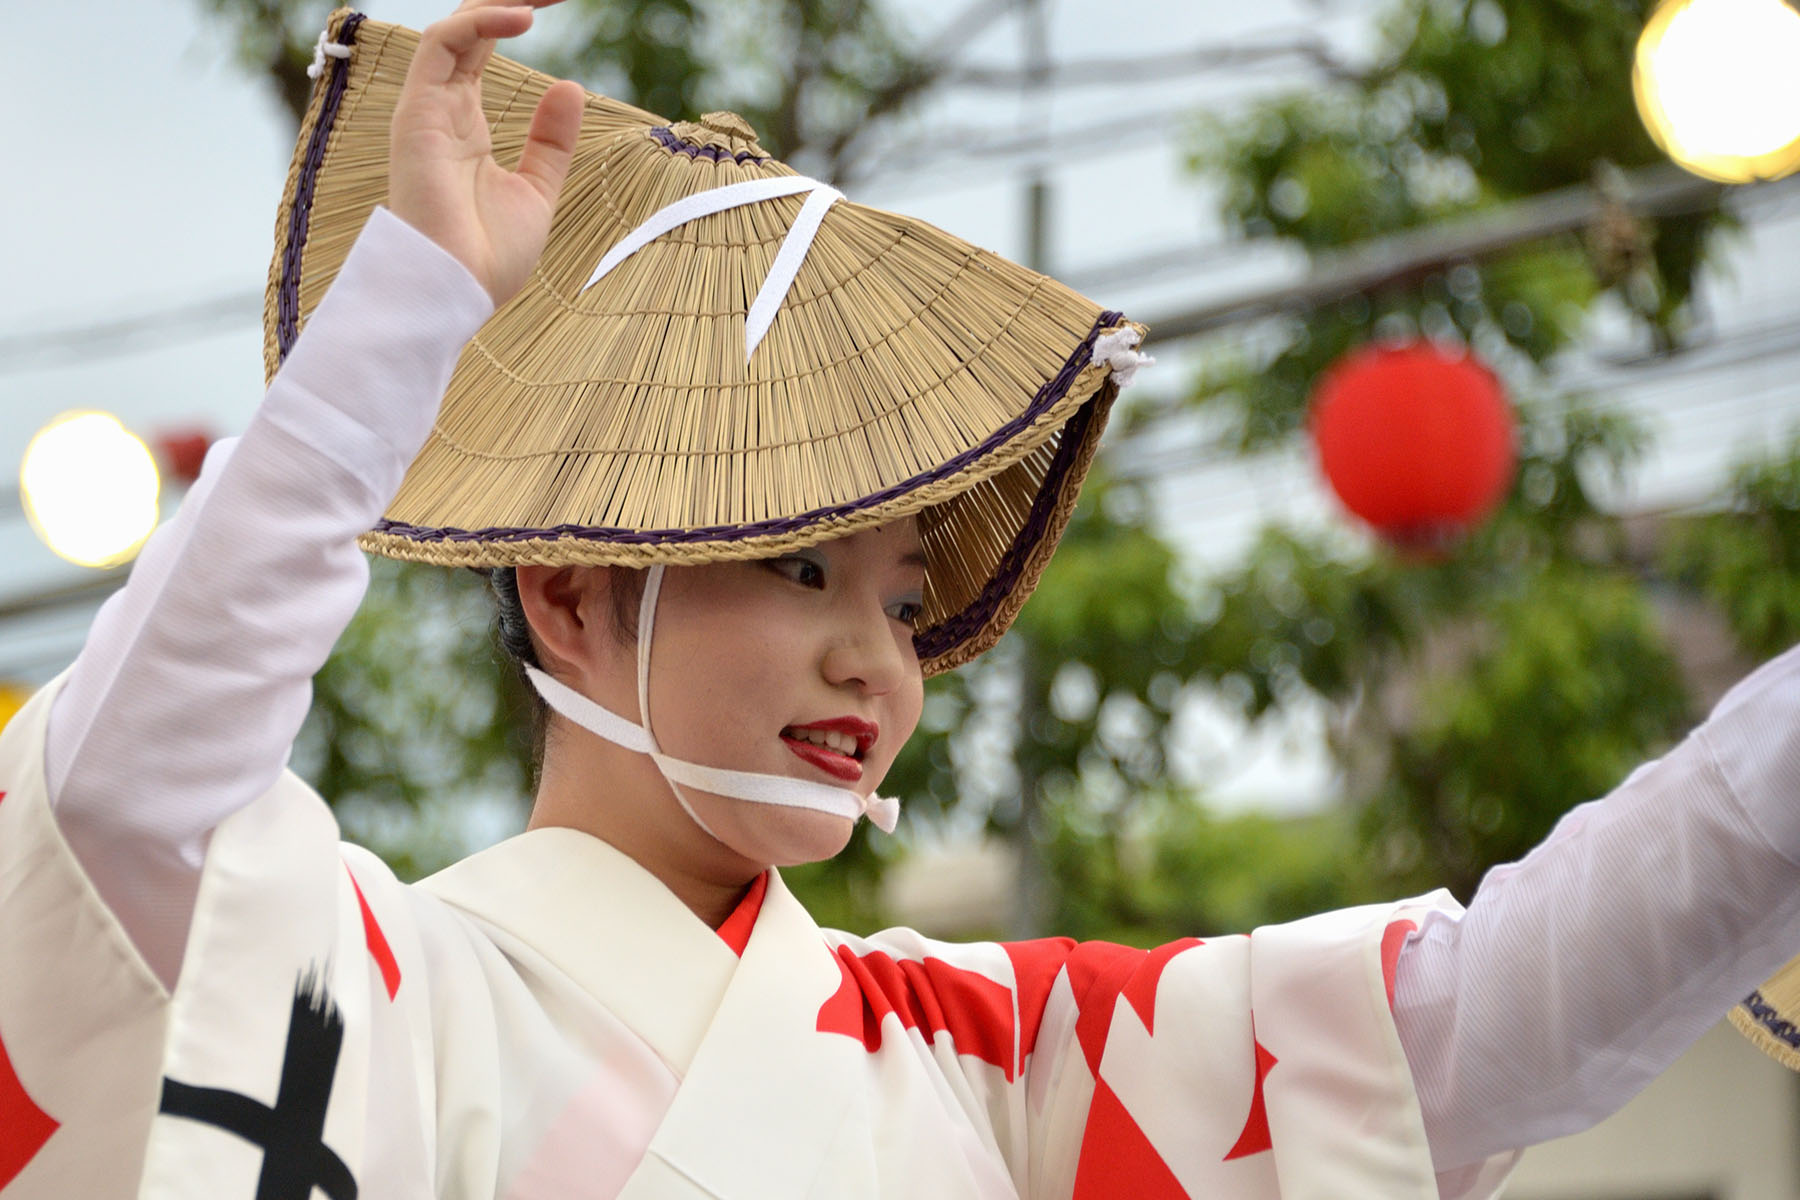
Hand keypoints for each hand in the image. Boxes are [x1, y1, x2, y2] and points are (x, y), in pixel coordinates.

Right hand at [388, 0, 584, 305]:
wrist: (455, 292)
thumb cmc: (486, 257)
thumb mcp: (536, 190)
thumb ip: (550, 141)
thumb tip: (571, 85)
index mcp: (463, 122)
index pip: (481, 46)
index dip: (512, 11)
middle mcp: (440, 107)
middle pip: (468, 26)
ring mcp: (426, 107)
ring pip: (454, 26)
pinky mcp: (418, 112)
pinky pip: (443, 44)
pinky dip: (481, 21)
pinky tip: (524, 14)